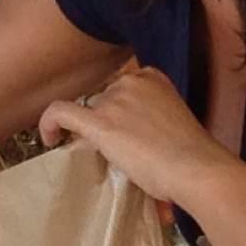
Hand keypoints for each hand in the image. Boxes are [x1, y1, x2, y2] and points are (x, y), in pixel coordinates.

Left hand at [37, 67, 232, 210]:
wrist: (196, 168)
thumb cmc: (193, 154)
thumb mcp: (174, 122)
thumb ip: (154, 118)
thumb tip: (140, 139)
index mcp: (153, 78)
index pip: (122, 89)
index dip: (118, 110)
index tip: (123, 129)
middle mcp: (130, 82)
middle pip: (103, 100)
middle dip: (108, 123)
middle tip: (122, 151)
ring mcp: (114, 101)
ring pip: (88, 113)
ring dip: (93, 133)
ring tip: (108, 159)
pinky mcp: (99, 123)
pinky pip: (61, 113)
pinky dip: (49, 123)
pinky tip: (48, 138)